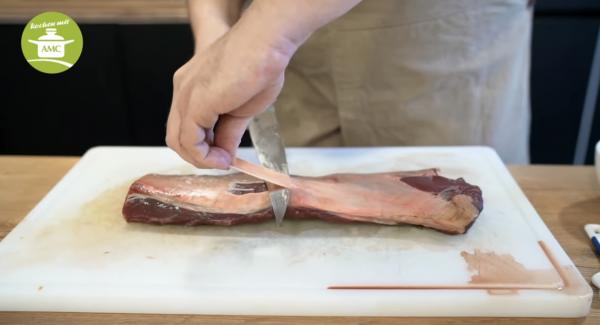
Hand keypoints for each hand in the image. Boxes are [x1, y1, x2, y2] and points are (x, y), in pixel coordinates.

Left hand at [168, 0, 361, 168]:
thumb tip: (226, 154)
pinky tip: (223, 158)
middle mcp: (183, 89)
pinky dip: (204, 157)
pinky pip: (189, 141)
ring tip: (224, 161)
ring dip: (201, 159)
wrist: (266, 44)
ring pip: (179, 141)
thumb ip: (229, 132)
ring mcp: (186, 96)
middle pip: (176, 135)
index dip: (204, 146)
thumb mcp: (242, 108)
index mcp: (192, 85)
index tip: (225, 155)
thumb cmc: (260, 65)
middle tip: (222, 161)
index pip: (186, 124)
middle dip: (198, 156)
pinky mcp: (195, 104)